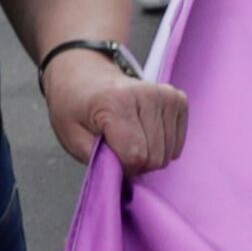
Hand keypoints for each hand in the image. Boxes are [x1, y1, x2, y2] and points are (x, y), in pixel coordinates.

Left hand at [41, 49, 189, 173]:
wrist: (86, 77)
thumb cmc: (76, 108)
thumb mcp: (73, 138)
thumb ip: (100, 160)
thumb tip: (129, 173)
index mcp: (115, 102)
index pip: (135, 156)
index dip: (122, 167)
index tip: (108, 155)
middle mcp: (146, 94)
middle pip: (155, 157)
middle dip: (137, 163)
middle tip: (118, 148)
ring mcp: (166, 95)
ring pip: (169, 153)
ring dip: (150, 154)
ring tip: (130, 138)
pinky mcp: (178, 99)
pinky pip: (177, 143)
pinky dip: (162, 145)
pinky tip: (145, 132)